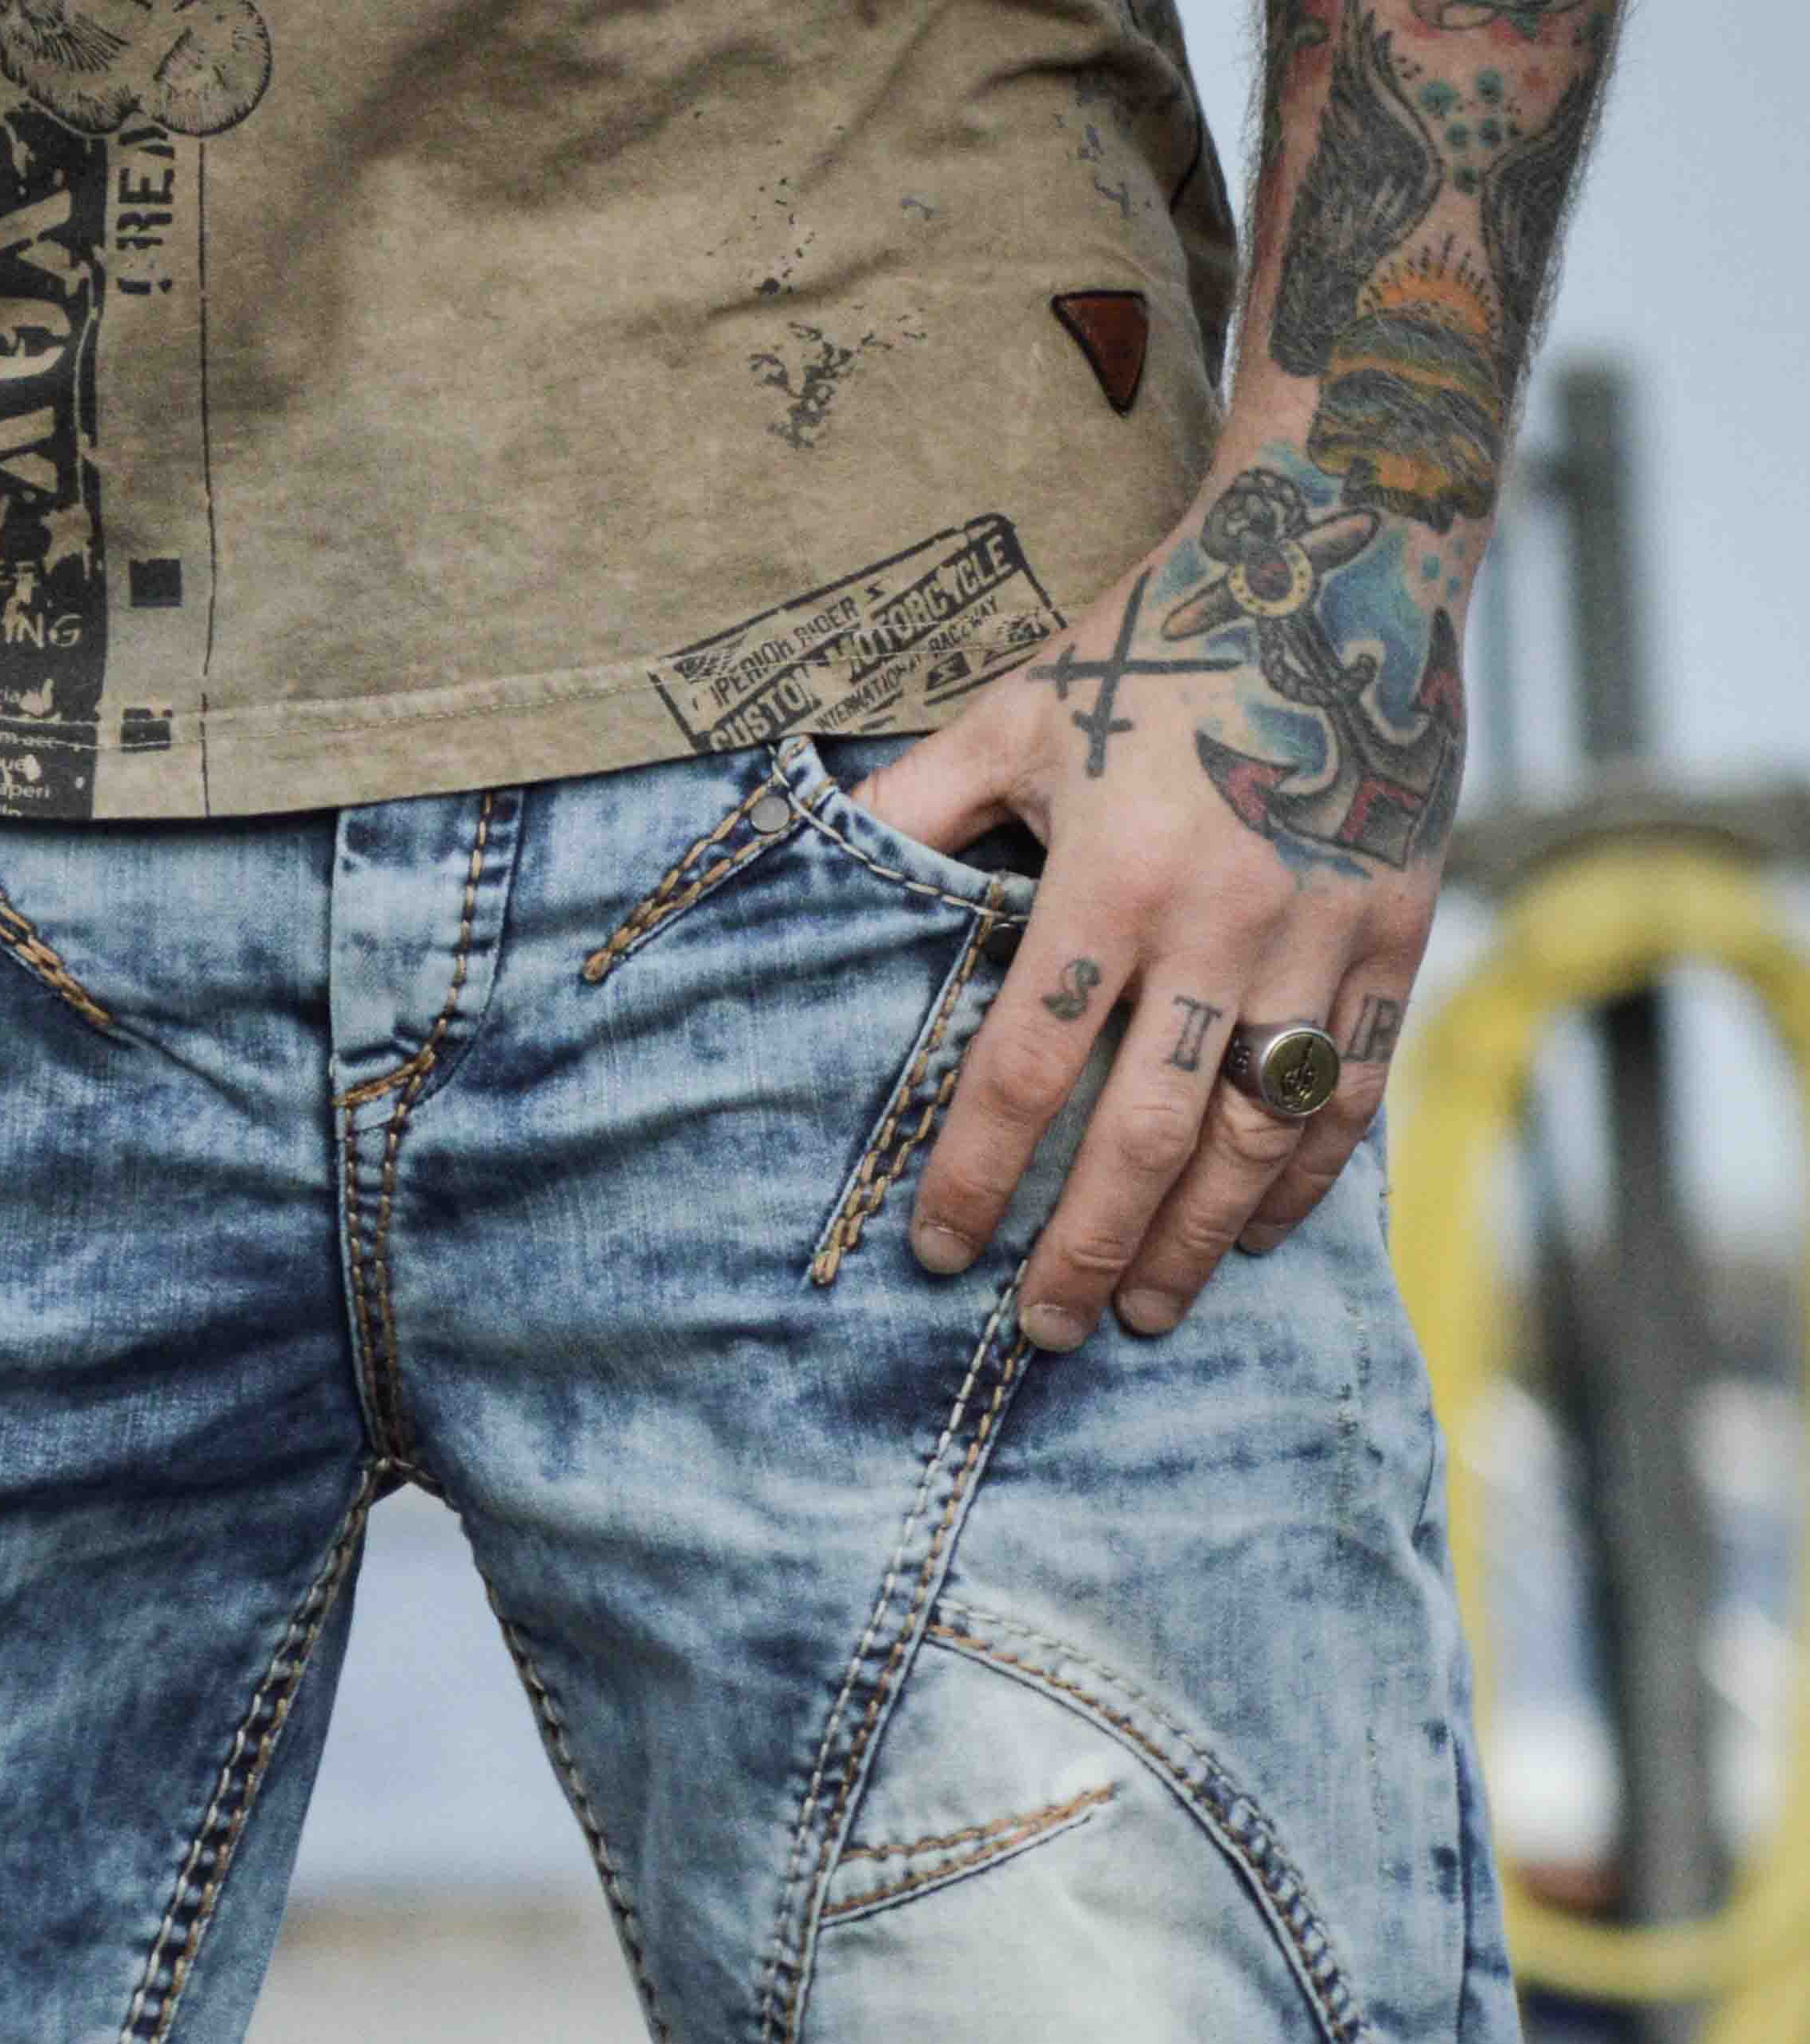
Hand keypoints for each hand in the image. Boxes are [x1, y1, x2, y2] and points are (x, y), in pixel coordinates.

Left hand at [859, 454, 1459, 1350]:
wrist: (1346, 555)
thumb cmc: (1158, 640)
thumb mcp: (1017, 710)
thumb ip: (915, 804)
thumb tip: (802, 855)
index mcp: (1112, 873)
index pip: (1026, 1064)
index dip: (978, 1172)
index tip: (942, 1254)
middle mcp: (1223, 920)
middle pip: (1144, 1134)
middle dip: (1088, 1250)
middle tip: (1044, 1331)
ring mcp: (1322, 935)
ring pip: (1254, 1134)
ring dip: (1196, 1242)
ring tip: (1146, 1315)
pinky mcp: (1397, 933)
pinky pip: (1350, 1089)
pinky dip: (1304, 1176)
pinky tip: (1256, 1234)